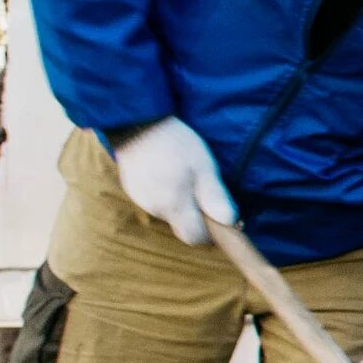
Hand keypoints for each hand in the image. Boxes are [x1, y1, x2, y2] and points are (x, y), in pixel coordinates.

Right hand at [112, 117, 235, 246]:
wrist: (137, 124)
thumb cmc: (176, 145)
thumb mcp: (204, 168)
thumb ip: (215, 198)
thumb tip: (229, 222)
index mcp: (174, 207)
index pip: (194, 238)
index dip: (210, 233)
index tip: (220, 220)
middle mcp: (156, 210)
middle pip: (181, 226)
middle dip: (196, 217)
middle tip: (205, 193)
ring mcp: (141, 200)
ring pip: (169, 212)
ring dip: (180, 203)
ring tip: (185, 177)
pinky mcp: (133, 189)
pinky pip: (155, 200)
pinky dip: (165, 192)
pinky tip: (168, 172)